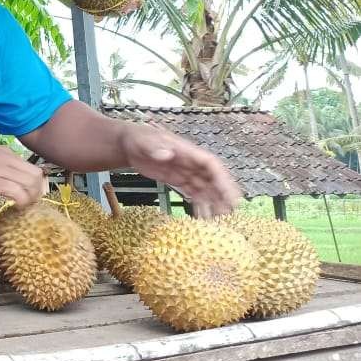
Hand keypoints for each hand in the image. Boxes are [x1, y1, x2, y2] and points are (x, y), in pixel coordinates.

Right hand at [0, 144, 47, 205]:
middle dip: (37, 191)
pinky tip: (16, 207)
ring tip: (23, 206)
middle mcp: (7, 159)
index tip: (30, 193)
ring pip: (30, 185)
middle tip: (30, 202)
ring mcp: (1, 170)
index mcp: (6, 152)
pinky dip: (22, 202)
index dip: (35, 183)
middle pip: (36, 176)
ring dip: (31, 198)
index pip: (32, 168)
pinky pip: (18, 193)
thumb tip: (3, 174)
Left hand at [119, 124, 241, 216]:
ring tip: (220, 221)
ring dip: (214, 204)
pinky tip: (203, 219)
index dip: (223, 180)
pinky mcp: (179, 181)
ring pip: (206, 189)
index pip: (211, 165)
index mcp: (188, 152)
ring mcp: (186, 173)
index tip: (231, 196)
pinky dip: (200, 205)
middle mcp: (191, 163)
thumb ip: (155, 147)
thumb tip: (166, 154)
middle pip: (213, 179)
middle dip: (223, 196)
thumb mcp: (144, 141)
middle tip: (231, 214)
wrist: (129, 145)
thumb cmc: (139, 139)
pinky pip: (194, 194)